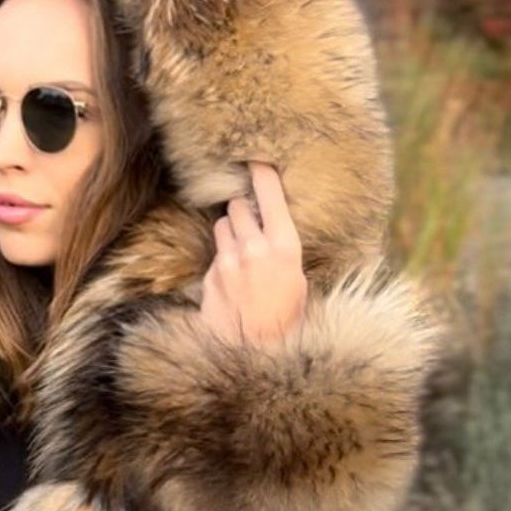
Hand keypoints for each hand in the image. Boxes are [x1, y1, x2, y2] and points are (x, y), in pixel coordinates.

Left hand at [202, 161, 307, 345]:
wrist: (255, 351)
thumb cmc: (286, 318)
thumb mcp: (298, 280)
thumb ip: (284, 249)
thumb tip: (275, 228)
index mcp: (284, 246)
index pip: (269, 193)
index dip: (261, 173)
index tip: (256, 160)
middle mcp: (254, 248)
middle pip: (239, 206)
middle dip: (243, 210)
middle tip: (251, 220)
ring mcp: (228, 261)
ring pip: (223, 225)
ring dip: (230, 231)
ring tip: (242, 251)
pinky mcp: (211, 275)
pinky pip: (215, 254)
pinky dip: (222, 260)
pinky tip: (233, 279)